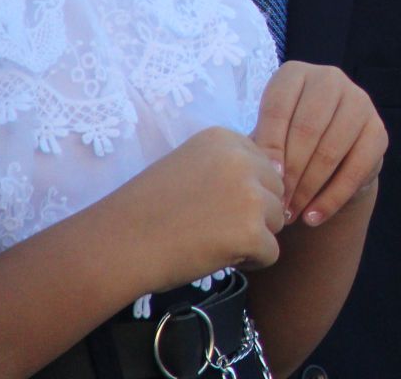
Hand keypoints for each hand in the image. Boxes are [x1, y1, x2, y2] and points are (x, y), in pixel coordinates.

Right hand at [124, 126, 285, 287]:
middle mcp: (242, 160)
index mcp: (225, 138)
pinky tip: (218, 258)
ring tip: (211, 240)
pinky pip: (271, 253)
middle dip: (254, 213)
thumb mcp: (190, 166)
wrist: (117, 246)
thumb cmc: (147, 210)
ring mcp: (249, 196)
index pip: (265, 164)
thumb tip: (283, 176)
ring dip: (252, 237)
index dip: (242, 190)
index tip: (209, 202)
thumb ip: (232, 165)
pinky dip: (250, 262)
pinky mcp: (251, 232)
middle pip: (276, 191)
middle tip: (211, 225)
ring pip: (277, 221)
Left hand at [251, 62, 388, 227]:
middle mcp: (330, 79)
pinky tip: (314, 217)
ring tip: (290, 215)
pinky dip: (332, 198)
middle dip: (290, 172)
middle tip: (275, 204)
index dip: (269, 147)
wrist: (324, 155)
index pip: (279, 108)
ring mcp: (360, 102)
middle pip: (307, 129)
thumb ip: (262, 149)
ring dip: (308, 189)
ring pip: (331, 150)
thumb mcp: (266, 139)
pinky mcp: (379, 131)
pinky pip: (356, 169)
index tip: (263, 179)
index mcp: (295, 74)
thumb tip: (270, 170)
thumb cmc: (283, 144)